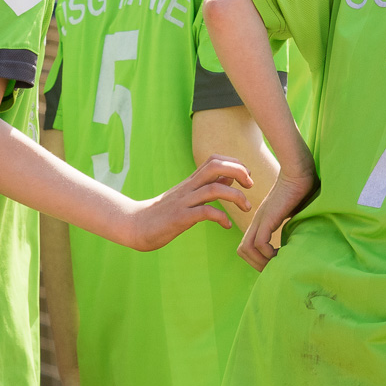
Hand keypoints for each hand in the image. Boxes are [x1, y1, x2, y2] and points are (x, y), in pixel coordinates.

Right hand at [127, 156, 251, 250]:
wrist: (135, 226)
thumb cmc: (163, 213)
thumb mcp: (187, 195)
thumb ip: (207, 185)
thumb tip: (230, 177)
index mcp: (191, 182)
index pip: (214, 160)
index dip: (235, 163)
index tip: (247, 177)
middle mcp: (188, 187)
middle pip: (215, 166)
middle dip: (238, 171)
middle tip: (251, 185)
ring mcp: (184, 202)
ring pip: (214, 189)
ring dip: (236, 196)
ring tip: (246, 207)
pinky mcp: (180, 218)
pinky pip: (205, 213)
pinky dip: (220, 217)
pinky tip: (226, 225)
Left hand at [237, 165, 312, 271]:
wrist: (300, 171)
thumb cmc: (303, 188)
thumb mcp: (294, 212)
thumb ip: (292, 226)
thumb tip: (299, 241)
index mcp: (262, 220)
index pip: (247, 247)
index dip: (258, 259)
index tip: (275, 262)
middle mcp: (258, 221)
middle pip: (243, 251)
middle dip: (258, 264)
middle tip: (275, 268)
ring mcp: (262, 219)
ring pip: (246, 249)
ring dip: (262, 261)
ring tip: (279, 261)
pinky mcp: (268, 217)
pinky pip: (259, 243)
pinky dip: (268, 252)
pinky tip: (282, 251)